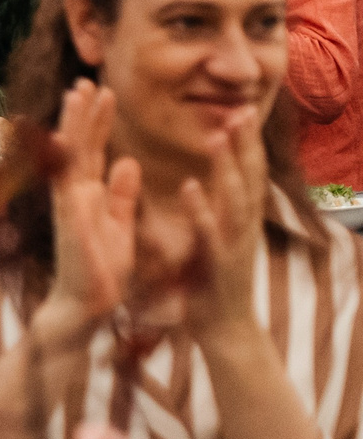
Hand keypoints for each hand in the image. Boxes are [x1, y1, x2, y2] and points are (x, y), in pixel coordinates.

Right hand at [41, 79, 139, 326]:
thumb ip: (122, 193)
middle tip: (86, 80)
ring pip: (70, 157)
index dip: (97, 121)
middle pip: (77, 145)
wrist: (88, 305)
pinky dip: (67, 162)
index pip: (92, 150)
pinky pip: (68, 186)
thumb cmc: (101, 269)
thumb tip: (128, 161)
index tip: (102, 91)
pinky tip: (68, 139)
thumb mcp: (120, 224)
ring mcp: (69, 206)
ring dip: (74, 125)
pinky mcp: (71, 221)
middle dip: (82, 113)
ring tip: (79, 94)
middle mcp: (74, 194)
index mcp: (88, 194)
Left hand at [172, 110, 267, 344]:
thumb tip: (202, 181)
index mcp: (239, 219)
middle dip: (245, 144)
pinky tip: (190, 186)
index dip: (245, 144)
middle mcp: (243, 227)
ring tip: (216, 135)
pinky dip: (201, 209)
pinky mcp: (218, 266)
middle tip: (243, 108)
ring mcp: (234, 246)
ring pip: (234, 200)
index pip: (246, 173)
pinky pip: (208, 234)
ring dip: (226, 167)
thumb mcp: (214, 239)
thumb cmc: (213, 282)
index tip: (240, 110)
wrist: (224, 330)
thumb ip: (211, 210)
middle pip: (249, 178)